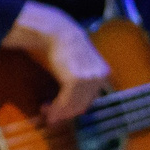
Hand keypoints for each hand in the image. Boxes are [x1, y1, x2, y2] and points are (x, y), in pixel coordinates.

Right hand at [3, 0, 111, 121]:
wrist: (60, 33)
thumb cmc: (67, 48)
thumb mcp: (82, 64)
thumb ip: (84, 81)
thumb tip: (79, 104)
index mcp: (104, 74)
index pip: (91, 99)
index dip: (75, 108)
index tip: (62, 111)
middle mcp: (100, 78)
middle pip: (83, 105)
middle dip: (66, 113)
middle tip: (50, 116)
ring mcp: (89, 80)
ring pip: (74, 105)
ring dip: (58, 112)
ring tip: (45, 111)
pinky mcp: (76, 80)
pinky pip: (66, 101)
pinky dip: (56, 108)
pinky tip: (46, 108)